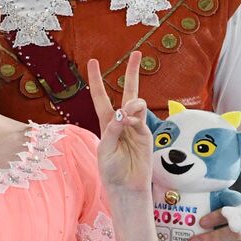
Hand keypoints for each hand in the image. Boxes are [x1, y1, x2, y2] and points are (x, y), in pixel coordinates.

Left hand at [87, 52, 151, 194]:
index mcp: (107, 123)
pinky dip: (134, 119)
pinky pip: (141, 121)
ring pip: (136, 105)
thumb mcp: (105, 148)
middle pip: (128, 92)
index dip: (96, 80)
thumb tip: (124, 111)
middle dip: (132, 73)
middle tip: (137, 53)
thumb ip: (114, 128)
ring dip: (131, 105)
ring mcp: (136, 127)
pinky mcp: (146, 135)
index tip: (93, 62)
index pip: (101, 97)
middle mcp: (122, 122)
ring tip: (126, 114)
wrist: (125, 187)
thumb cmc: (111, 170)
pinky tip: (130, 122)